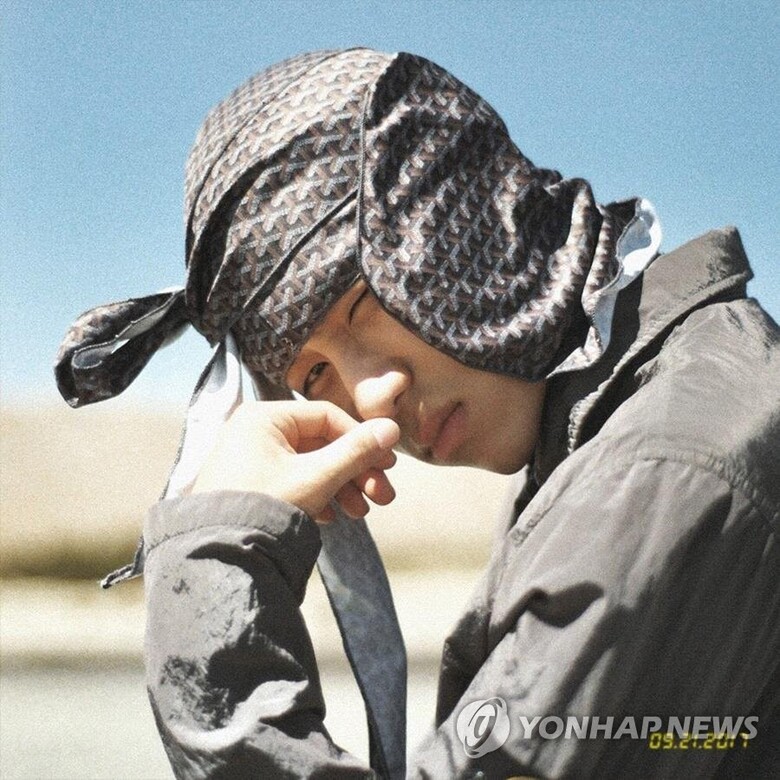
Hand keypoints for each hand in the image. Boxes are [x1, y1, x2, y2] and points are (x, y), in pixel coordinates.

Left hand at [191, 400, 399, 521]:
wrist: (219, 555)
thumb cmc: (265, 506)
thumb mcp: (318, 477)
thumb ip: (357, 451)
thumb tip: (392, 428)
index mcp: (265, 418)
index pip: (327, 417)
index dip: (362, 439)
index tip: (387, 464)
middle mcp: (255, 432)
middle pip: (321, 444)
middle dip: (356, 472)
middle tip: (383, 496)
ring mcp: (251, 460)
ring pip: (310, 465)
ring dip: (341, 487)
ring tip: (361, 514)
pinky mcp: (251, 485)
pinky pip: (294, 482)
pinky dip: (318, 496)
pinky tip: (333, 517)